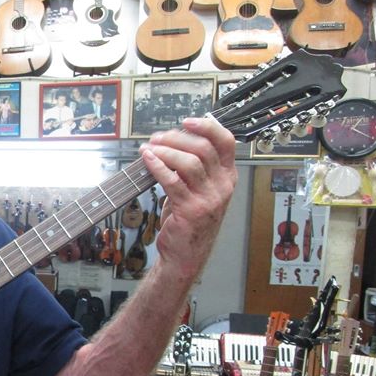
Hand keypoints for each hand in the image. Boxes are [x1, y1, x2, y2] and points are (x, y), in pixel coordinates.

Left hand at [138, 117, 237, 280]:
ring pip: (189, 162)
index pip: (226, 142)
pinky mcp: (191, 209)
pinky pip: (173, 181)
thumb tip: (176, 139)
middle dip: (176, 138)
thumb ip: (193, 167)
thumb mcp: (198, 190)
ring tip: (149, 149)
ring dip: (165, 151)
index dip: (207, 127)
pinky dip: (158, 167)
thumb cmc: (188, 220)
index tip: (187, 121)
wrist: (185, 254)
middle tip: (157, 138)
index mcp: (227, 176)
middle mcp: (223, 186)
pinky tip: (147, 160)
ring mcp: (209, 198)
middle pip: (204, 149)